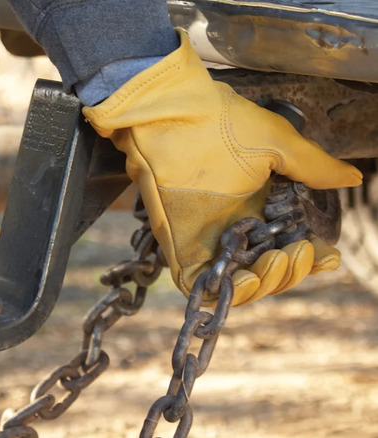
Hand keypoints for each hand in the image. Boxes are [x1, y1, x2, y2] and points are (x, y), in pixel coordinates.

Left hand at [82, 31, 361, 305]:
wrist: (169, 113)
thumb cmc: (219, 121)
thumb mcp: (276, 143)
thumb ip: (313, 167)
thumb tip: (353, 178)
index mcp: (259, 205)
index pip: (288, 245)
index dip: (309, 258)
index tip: (325, 255)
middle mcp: (234, 226)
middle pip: (267, 270)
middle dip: (290, 271)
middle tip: (297, 252)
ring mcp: (205, 238)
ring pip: (238, 283)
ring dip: (264, 284)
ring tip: (275, 261)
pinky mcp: (178, 246)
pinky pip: (200, 284)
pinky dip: (223, 290)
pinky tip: (246, 278)